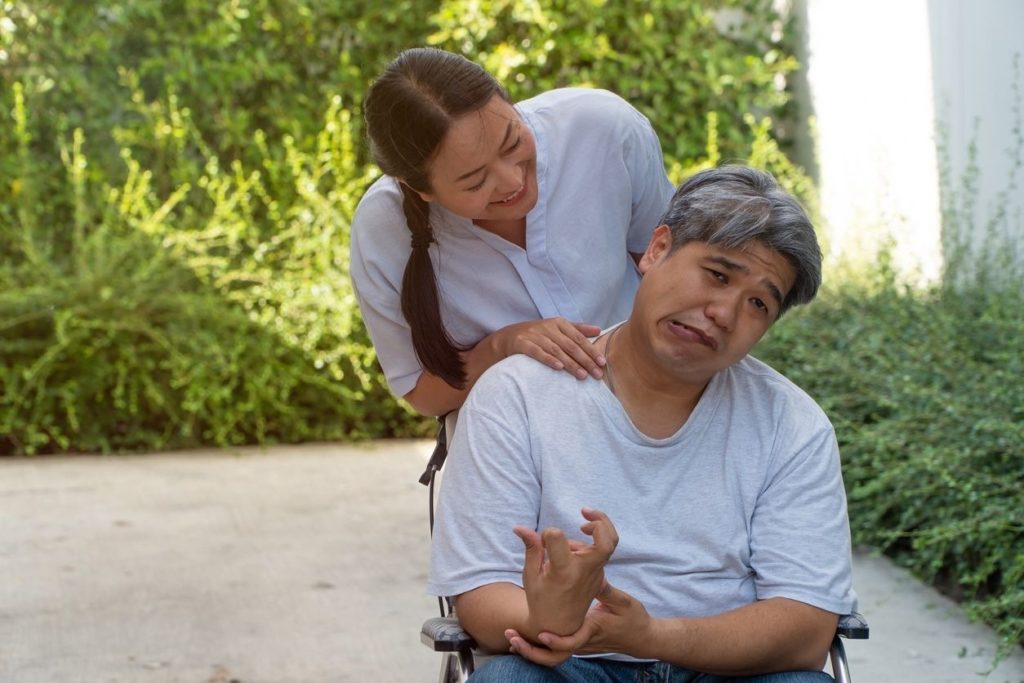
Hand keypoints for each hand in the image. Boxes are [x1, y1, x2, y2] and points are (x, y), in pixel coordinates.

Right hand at [494, 318, 604, 378]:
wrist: (508, 337)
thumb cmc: (538, 334)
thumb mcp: (557, 329)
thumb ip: (578, 329)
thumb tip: (599, 330)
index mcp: (559, 323)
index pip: (579, 338)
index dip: (591, 350)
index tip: (602, 363)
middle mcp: (547, 328)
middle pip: (570, 345)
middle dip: (585, 360)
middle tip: (596, 374)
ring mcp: (534, 335)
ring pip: (556, 350)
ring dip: (570, 363)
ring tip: (582, 375)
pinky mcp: (522, 343)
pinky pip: (537, 352)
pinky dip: (548, 359)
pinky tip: (558, 367)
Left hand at [506, 582, 654, 664]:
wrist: (642, 638)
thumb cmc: (634, 620)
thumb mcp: (622, 603)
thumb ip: (606, 590)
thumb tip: (594, 574)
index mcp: (592, 630)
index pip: (572, 642)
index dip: (556, 641)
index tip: (541, 634)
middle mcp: (583, 641)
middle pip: (553, 655)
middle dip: (531, 650)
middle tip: (511, 637)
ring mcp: (580, 644)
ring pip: (551, 655)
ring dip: (531, 650)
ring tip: (512, 638)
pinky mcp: (579, 641)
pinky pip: (556, 648)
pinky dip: (539, 645)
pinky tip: (525, 636)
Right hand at [516, 508, 618, 639]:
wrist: (560, 627)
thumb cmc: (541, 600)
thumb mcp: (531, 575)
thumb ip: (531, 548)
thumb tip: (519, 527)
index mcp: (563, 571)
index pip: (557, 536)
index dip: (547, 533)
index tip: (541, 541)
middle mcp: (584, 571)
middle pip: (607, 539)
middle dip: (600, 520)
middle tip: (584, 512)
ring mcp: (595, 574)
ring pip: (604, 543)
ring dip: (588, 535)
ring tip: (564, 547)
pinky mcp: (600, 576)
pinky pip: (599, 553)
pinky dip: (589, 545)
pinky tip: (572, 553)